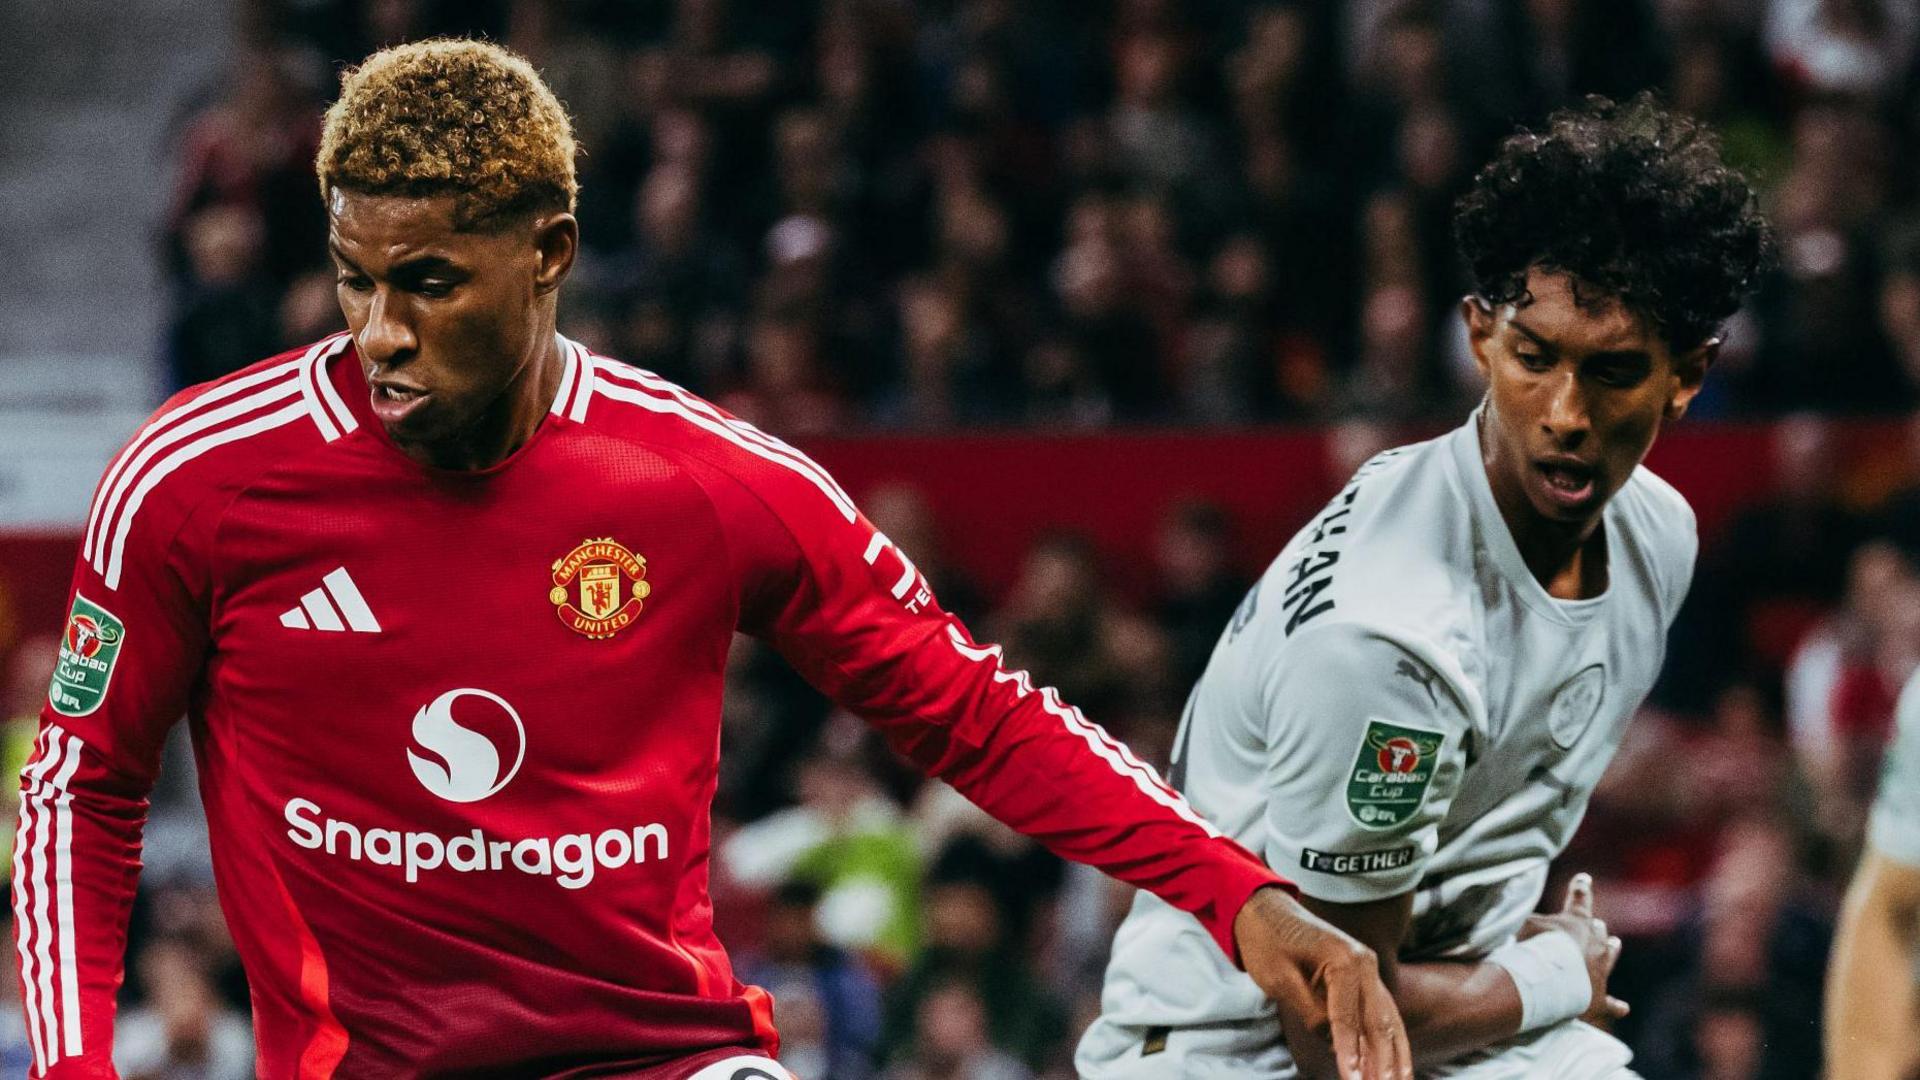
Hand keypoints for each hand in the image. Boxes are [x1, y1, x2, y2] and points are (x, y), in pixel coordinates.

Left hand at [1234, 885, 1411, 1079]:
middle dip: (1382, 1062)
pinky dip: (1390, 1040)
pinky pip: (1383, 1014)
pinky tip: (1396, 1064)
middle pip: (1378, 1022)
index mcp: (1344, 959)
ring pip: (1389, 1021)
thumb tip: (1336, 1044)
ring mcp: (1369, 970)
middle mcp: (1365, 963)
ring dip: (1394, 1056)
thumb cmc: (1268, 943)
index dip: (1350, 1054)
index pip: (1347, 1018)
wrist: (1267, 910)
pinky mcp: (1366, 978)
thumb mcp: (1281, 980)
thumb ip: (1311, 1013)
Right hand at [1520, 873, 1627, 1025]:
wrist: (1548, 981)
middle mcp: (1594, 945)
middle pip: (1597, 931)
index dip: (1579, 888)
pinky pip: (1609, 1003)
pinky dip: (1615, 1006)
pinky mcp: (1598, 999)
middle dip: (1594, 926)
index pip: (1579, 899)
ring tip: (1615, 943)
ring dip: (1610, 949)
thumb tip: (1520, 913)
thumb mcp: (1526, 923)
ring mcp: (1599, 972)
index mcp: (1576, 922)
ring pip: (1609, 957)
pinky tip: (1623, 1009)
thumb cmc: (1534, 947)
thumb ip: (1529, 918)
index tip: (1584, 878)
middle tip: (1597, 922)